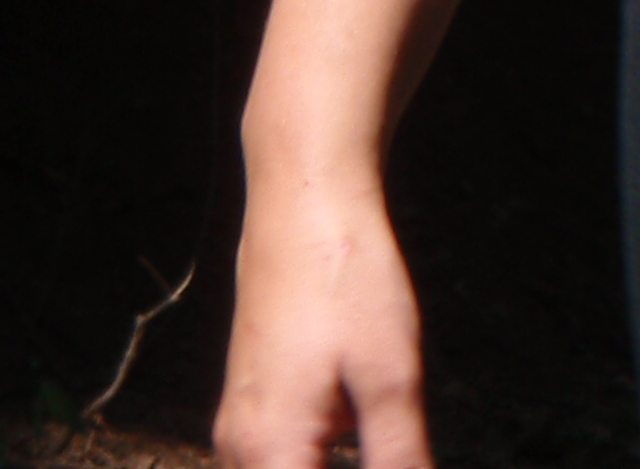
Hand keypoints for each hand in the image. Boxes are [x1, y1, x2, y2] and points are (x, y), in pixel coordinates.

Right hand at [216, 168, 430, 468]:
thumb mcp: (391, 377)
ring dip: (344, 459)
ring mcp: (241, 427)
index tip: (396, 459)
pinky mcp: (254, 405)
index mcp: (270, 453)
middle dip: (357, 467)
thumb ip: (400, 459)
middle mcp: (240, 451)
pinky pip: (285, 457)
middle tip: (398, 442)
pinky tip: (366, 426)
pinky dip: (324, 457)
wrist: (303, 199)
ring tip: (386, 429)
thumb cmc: (347, 279)